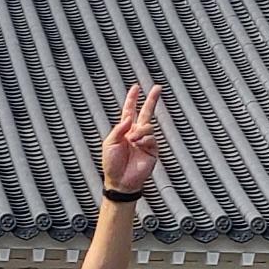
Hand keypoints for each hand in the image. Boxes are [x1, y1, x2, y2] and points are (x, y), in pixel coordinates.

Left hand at [99, 80, 163, 196]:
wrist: (120, 181)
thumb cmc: (112, 164)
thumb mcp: (109, 143)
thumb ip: (119, 129)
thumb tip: (130, 118)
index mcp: (125, 130)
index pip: (130, 111)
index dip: (132, 99)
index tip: (136, 87)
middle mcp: (136, 133)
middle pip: (146, 112)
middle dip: (152, 100)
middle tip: (158, 88)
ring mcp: (145, 141)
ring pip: (148, 126)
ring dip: (140, 131)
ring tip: (133, 141)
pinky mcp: (152, 150)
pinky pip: (151, 138)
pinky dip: (144, 139)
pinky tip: (139, 145)